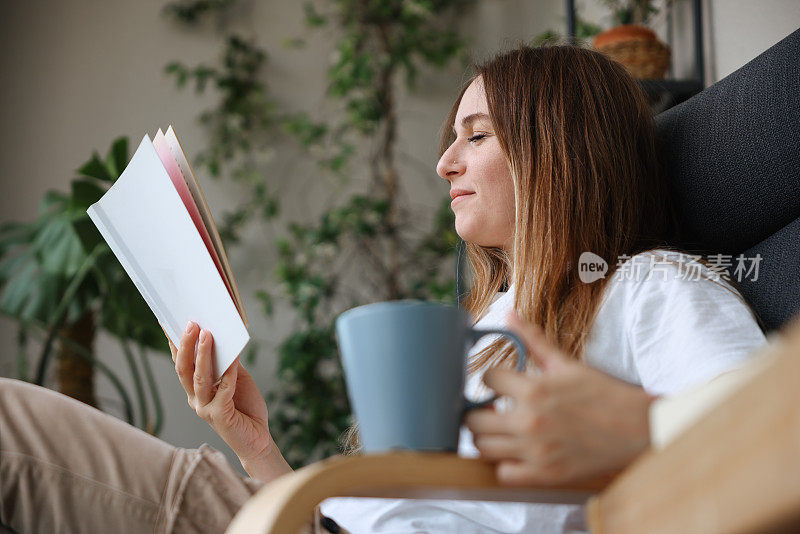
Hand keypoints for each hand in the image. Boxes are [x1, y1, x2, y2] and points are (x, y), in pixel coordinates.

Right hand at [165, 321, 290, 481]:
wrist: (258, 438)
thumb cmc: (245, 406)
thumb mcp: (236, 378)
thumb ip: (227, 361)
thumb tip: (224, 334)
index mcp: (195, 388)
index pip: (181, 363)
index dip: (174, 343)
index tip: (170, 321)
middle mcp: (195, 398)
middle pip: (184, 368)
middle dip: (186, 344)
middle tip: (191, 323)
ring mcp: (205, 408)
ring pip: (199, 378)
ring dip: (203, 354)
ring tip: (207, 333)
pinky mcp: (220, 417)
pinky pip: (223, 391)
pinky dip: (228, 373)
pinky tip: (233, 358)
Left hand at [464, 311, 654, 485]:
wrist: (637, 428)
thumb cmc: (602, 394)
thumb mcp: (566, 363)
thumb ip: (533, 340)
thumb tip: (509, 314)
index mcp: (534, 389)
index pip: (487, 379)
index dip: (491, 379)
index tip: (499, 384)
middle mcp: (530, 421)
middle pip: (473, 420)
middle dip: (478, 412)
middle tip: (490, 410)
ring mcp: (535, 451)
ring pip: (483, 448)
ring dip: (486, 439)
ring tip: (500, 431)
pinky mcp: (545, 475)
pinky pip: (504, 474)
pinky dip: (505, 465)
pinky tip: (515, 453)